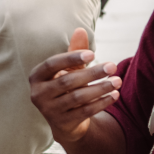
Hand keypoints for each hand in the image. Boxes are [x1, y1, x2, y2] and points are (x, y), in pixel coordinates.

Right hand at [28, 27, 120, 144]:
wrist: (65, 121)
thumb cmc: (66, 87)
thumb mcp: (69, 69)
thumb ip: (75, 52)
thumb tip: (80, 30)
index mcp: (36, 76)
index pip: (52, 64)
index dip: (71, 58)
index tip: (92, 53)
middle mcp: (38, 94)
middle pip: (67, 81)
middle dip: (93, 73)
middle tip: (113, 66)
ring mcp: (49, 110)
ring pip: (77, 97)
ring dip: (100, 88)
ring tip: (117, 81)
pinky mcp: (62, 124)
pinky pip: (84, 111)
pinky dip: (101, 103)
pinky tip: (114, 95)